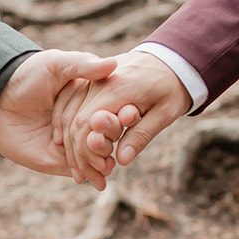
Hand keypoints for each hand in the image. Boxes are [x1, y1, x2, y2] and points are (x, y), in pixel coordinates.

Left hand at [0, 49, 117, 177]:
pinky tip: (100, 176)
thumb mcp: (56, 64)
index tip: (132, 113)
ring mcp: (75, 142)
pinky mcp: (62, 161)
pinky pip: (83, 170)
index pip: (112, 108)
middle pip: (107, 133)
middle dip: (113, 138)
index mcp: (90, 97)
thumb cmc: (26, 76)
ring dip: (106, 158)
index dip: (122, 112)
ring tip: (108, 160)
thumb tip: (113, 64)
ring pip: (98, 154)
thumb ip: (83, 65)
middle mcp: (86, 121)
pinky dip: (94, 174)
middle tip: (113, 140)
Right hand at [56, 49, 192, 188]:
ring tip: (78, 170)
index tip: (93, 173)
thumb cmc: (172, 88)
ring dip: (68, 142)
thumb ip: (141, 135)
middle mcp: (100, 81)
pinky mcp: (90, 80)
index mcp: (119, 88)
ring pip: (68, 112)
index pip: (87, 123)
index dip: (85, 151)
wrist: (171, 59)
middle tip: (84, 179)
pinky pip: (69, 101)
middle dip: (75, 153)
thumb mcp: (165, 113)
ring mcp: (93, 79)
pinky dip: (65, 124)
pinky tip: (66, 144)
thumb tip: (121, 161)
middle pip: (74, 120)